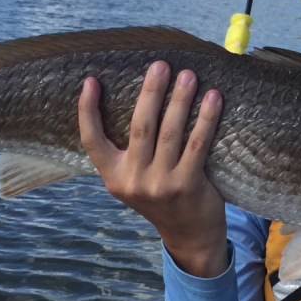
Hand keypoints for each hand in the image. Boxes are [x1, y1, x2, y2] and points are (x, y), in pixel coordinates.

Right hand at [78, 61, 228, 276]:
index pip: (91, 140)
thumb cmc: (163, 197)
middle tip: (161, 66)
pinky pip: (197, 144)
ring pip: (169, 131)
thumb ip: (130, 152)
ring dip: (180, 99)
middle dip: (151, 92)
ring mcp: (160, 184)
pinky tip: (213, 99)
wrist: (189, 235)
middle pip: (140, 126)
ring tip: (188, 75)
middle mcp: (132, 180)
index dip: (88, 110)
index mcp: (113, 176)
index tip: (91, 81)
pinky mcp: (187, 185)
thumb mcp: (135, 180)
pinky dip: (206, 118)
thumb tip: (140, 99)